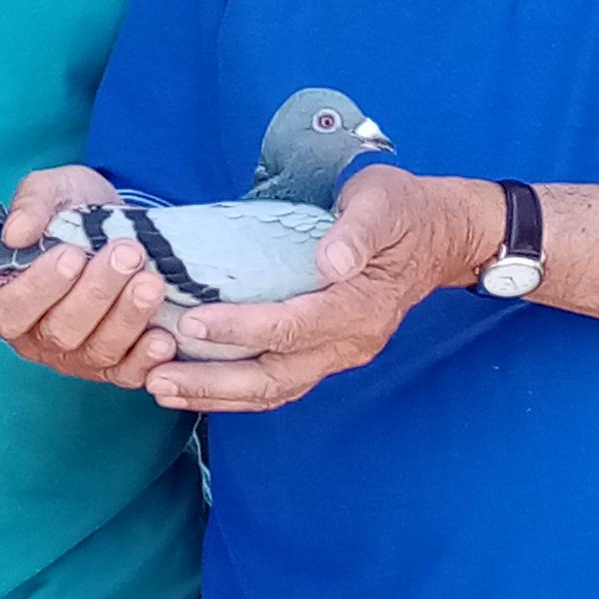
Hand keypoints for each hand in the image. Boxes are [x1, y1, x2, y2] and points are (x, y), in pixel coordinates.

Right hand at [0, 166, 177, 388]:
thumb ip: (31, 204)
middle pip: (61, 331)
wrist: (120, 224)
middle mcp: (37, 338)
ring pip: (97, 350)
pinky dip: (145, 358)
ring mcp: (76, 357)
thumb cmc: (76, 211)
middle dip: (98, 292)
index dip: (40, 287)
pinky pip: (126, 373)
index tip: (73, 255)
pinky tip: (162, 337)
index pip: (11, 310)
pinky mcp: (114, 367)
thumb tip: (15, 234)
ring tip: (150, 282)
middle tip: (126, 256)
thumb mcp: (53, 190)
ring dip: (127, 317)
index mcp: (6, 300)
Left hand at [143, 167, 496, 412]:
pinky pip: (281, 382)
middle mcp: (351, 341)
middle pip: (276, 378)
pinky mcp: (330, 352)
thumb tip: (330, 260)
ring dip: (218, 395)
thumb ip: (356, 231)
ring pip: (275, 390)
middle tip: (158, 377)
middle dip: (214, 383)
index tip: (192, 323)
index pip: (292, 327)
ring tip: (164, 389)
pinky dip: (238, 390)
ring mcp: (341, 353)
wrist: (440, 234)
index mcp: (362, 305)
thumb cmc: (405, 210)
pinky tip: (200, 385)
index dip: (240, 329)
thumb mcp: (383, 203)